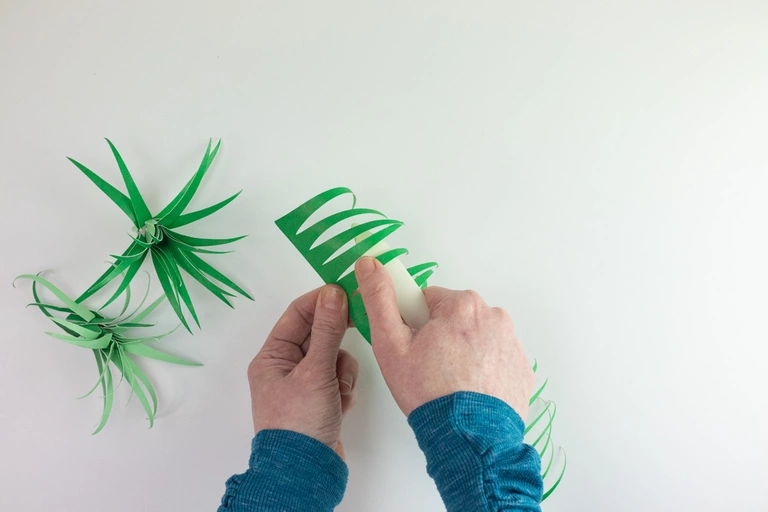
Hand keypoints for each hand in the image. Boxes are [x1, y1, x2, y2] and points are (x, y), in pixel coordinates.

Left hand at [247, 285, 358, 457]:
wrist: (305, 471)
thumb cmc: (300, 422)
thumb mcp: (316, 371)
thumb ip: (327, 330)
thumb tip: (333, 293)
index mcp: (272, 356)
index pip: (297, 314)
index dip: (322, 300)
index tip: (347, 291)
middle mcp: (284, 367)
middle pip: (317, 334)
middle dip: (336, 338)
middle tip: (359, 323)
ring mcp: (303, 384)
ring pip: (332, 356)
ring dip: (342, 369)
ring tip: (338, 390)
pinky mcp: (319, 399)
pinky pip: (337, 378)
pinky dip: (344, 387)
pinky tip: (341, 404)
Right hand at [355, 257, 533, 418]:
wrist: (468, 439)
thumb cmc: (429, 393)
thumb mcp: (391, 344)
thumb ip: (379, 299)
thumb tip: (370, 265)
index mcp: (462, 305)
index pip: (429, 300)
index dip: (415, 323)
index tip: (414, 347)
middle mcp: (493, 317)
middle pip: (455, 317)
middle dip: (441, 336)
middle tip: (428, 368)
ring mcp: (511, 343)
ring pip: (476, 337)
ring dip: (463, 352)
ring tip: (449, 383)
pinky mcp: (520, 369)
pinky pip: (495, 359)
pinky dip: (483, 370)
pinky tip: (469, 390)